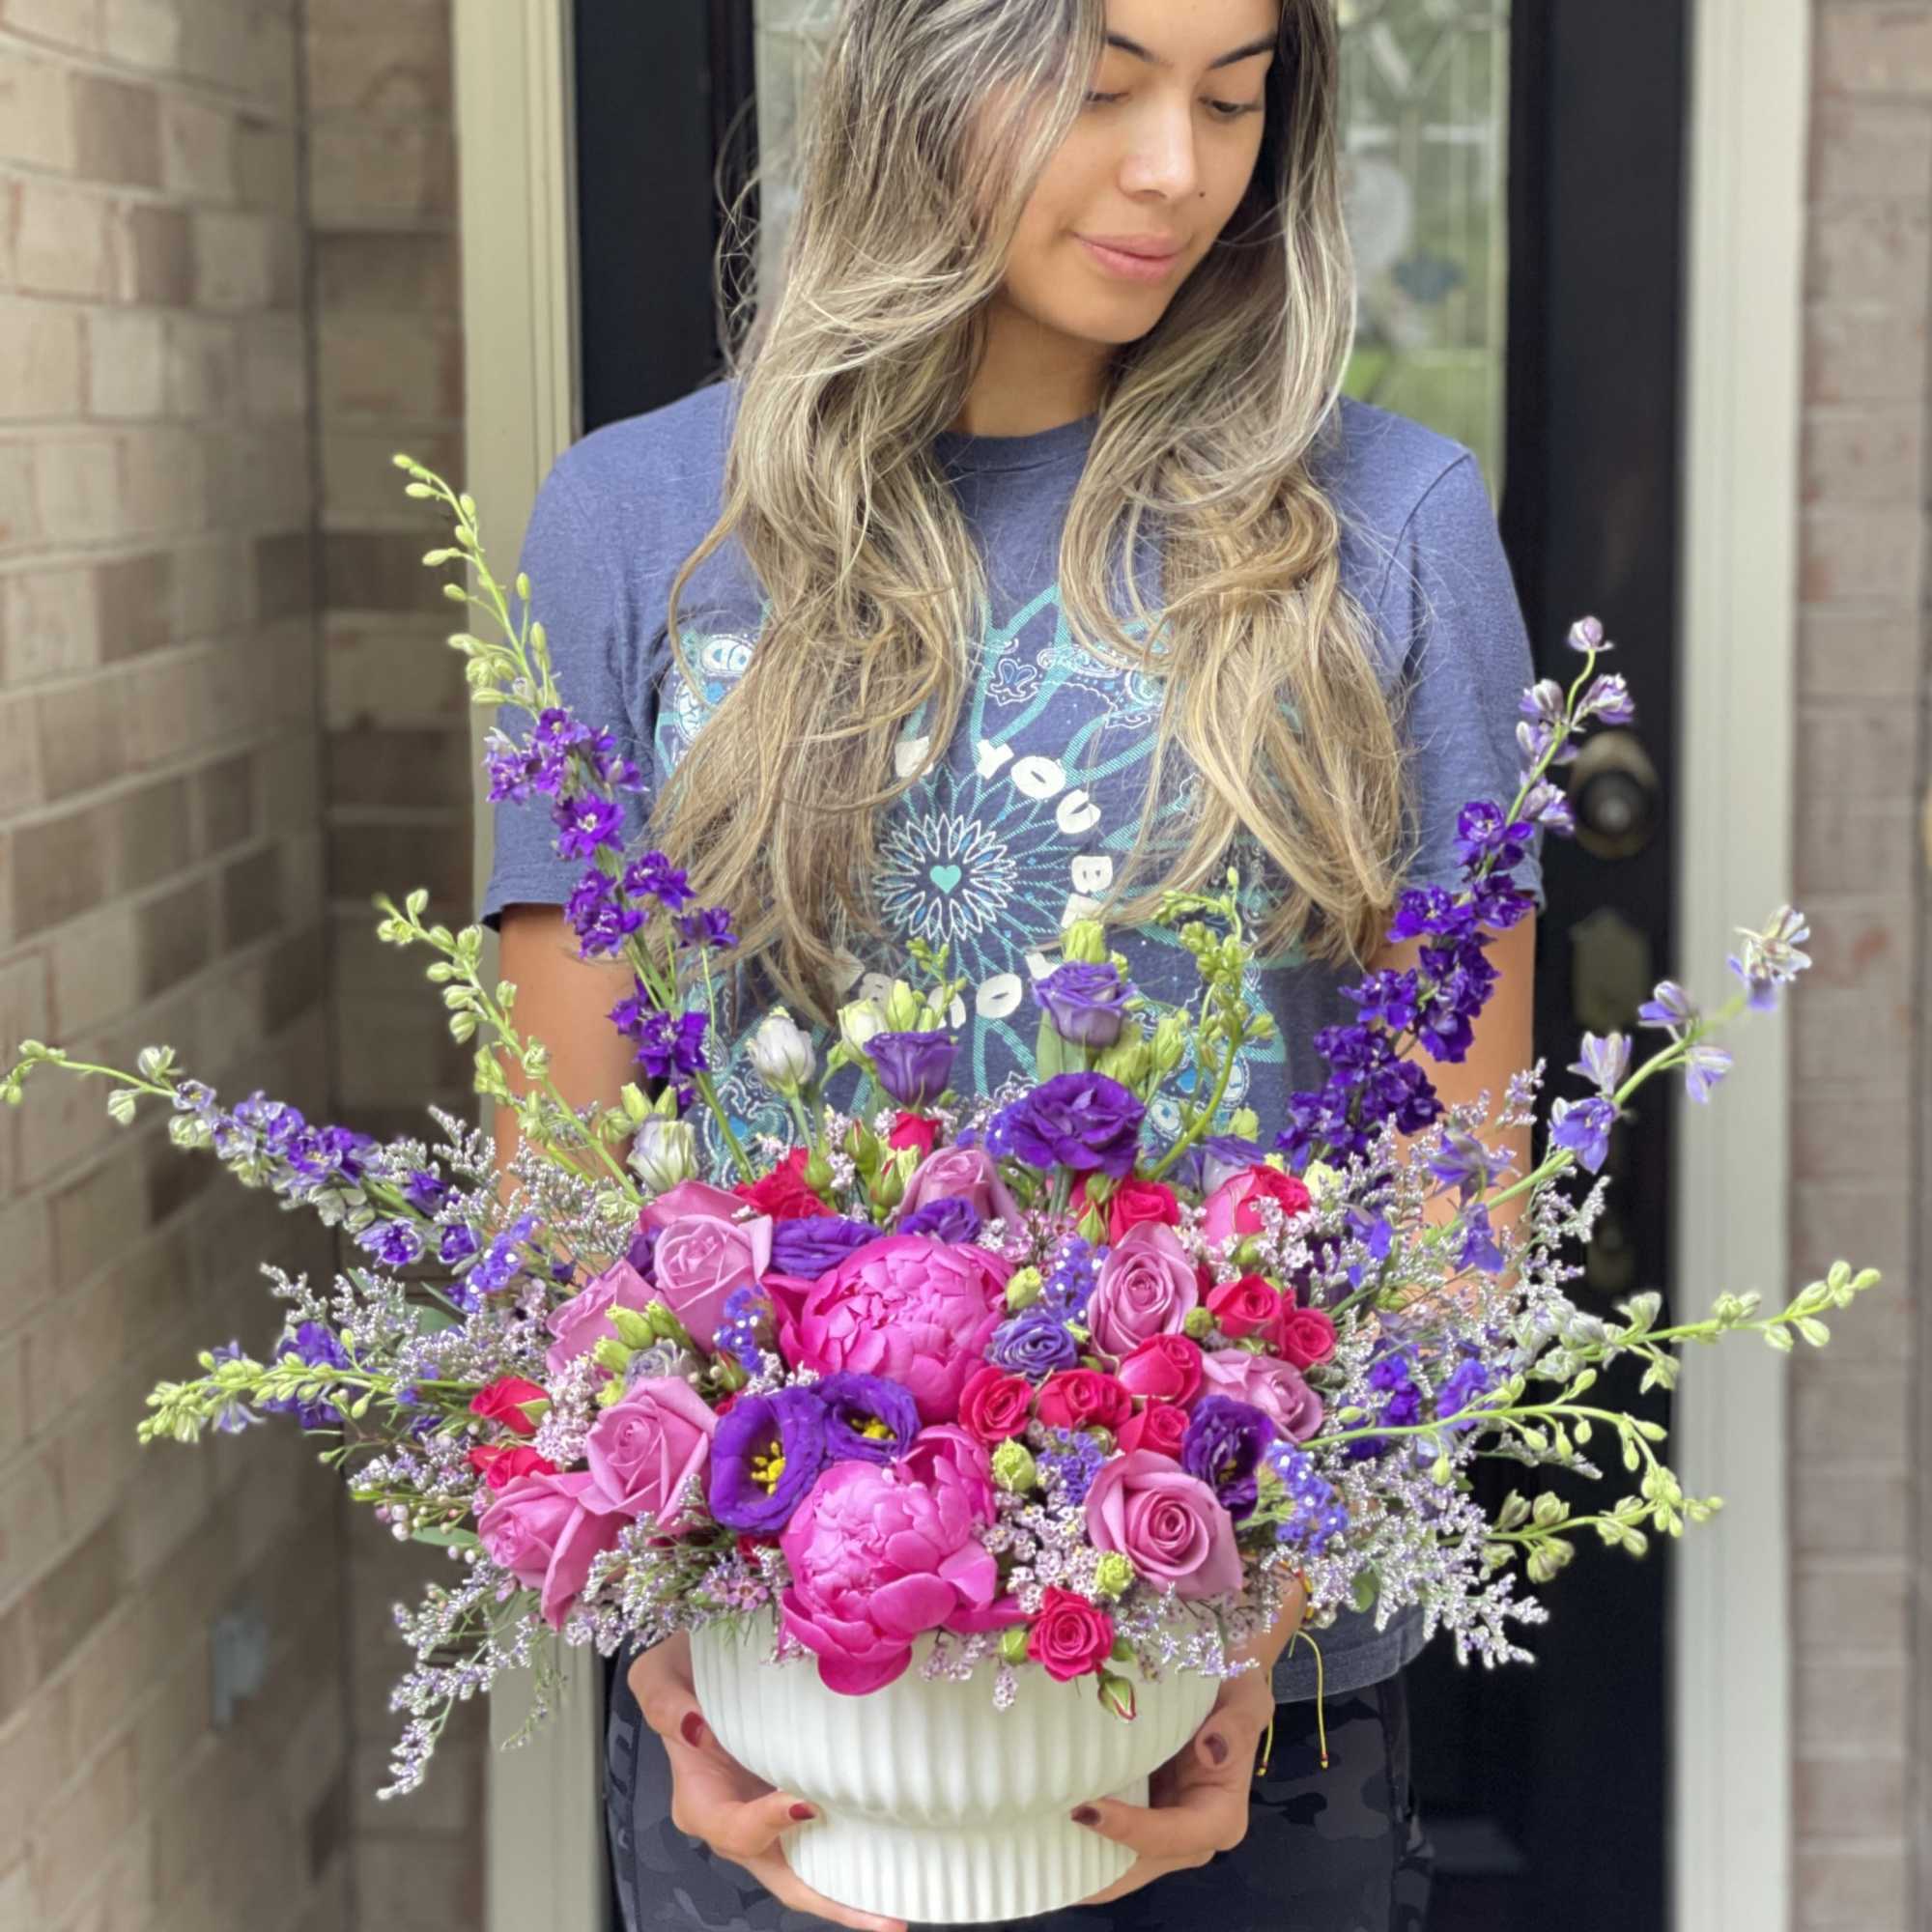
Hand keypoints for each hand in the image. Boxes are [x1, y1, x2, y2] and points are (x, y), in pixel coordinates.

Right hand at [628, 1635, 907, 1931]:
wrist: (694, 1667)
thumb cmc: (677, 1673)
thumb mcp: (658, 1678)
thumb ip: (666, 1704)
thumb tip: (696, 1726)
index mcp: (700, 1802)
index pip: (736, 1830)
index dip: (768, 1823)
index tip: (804, 1801)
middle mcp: (734, 1822)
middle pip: (782, 1877)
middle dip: (831, 1902)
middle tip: (885, 1921)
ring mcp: (763, 1816)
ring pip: (806, 1867)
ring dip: (848, 1889)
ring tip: (896, 1908)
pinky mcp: (787, 1798)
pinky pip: (819, 1835)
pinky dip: (850, 1851)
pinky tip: (893, 1853)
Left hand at [1072, 1578, 1306, 1906]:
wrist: (1219, 1679)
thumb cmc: (1233, 1688)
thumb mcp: (1245, 1698)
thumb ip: (1236, 1724)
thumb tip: (1211, 1750)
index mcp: (1218, 1815)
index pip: (1174, 1836)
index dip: (1131, 1830)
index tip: (1086, 1810)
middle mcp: (1189, 1835)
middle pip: (1140, 1865)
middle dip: (1095, 1869)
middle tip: (1040, 1855)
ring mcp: (1161, 1828)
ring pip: (1120, 1861)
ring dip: (1080, 1859)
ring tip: (1030, 1845)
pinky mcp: (1140, 1813)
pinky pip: (1108, 1839)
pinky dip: (1079, 1841)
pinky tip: (1040, 1828)